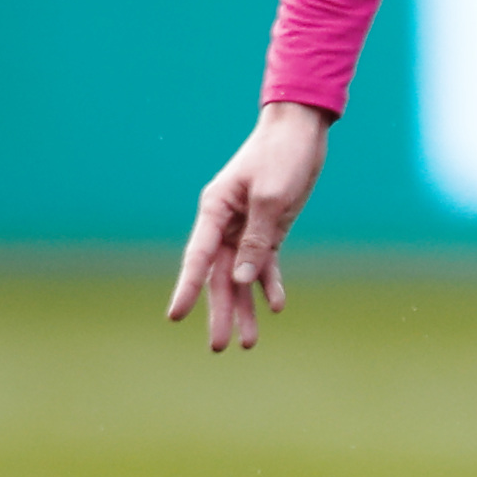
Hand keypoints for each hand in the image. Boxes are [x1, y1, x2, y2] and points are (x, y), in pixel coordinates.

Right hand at [168, 103, 329, 352]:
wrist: (301, 129)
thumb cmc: (282, 155)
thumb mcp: (272, 196)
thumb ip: (258, 239)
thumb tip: (243, 279)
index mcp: (214, 210)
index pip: (197, 257)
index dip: (186, 288)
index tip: (174, 316)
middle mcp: (225, 223)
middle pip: (219, 275)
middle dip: (221, 311)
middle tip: (219, 347)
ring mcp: (247, 227)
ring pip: (242, 275)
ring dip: (245, 306)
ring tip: (247, 343)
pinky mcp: (270, 228)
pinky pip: (266, 263)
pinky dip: (270, 283)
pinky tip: (275, 306)